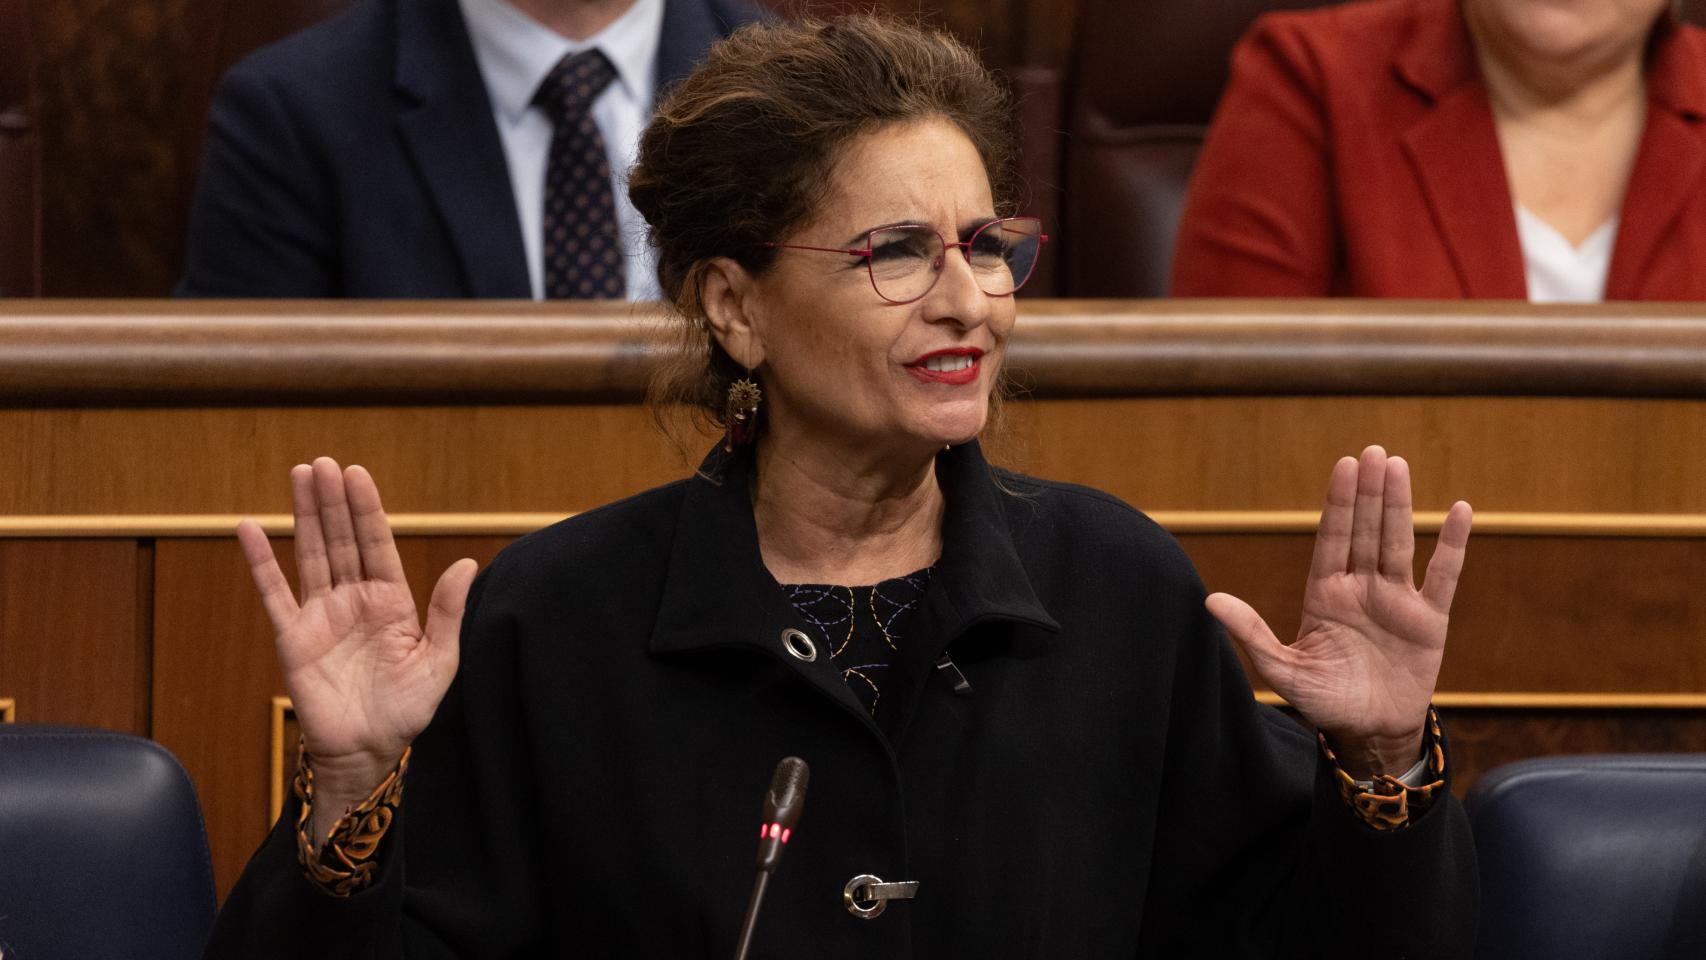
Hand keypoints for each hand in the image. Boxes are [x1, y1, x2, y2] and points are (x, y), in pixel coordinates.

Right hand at [238, 458, 476, 836]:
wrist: (367, 752)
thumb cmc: (406, 710)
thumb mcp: (438, 661)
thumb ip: (448, 612)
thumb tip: (467, 564)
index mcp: (391, 601)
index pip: (377, 544)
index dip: (366, 509)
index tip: (356, 473)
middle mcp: (354, 600)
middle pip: (342, 540)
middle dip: (333, 501)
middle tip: (322, 462)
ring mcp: (321, 615)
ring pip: (312, 554)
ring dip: (305, 516)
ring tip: (299, 475)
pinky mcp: (293, 637)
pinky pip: (274, 593)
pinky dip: (261, 561)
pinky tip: (249, 529)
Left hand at [1205, 446, 1471, 778]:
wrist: (1368, 731)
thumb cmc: (1323, 700)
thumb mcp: (1282, 668)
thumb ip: (1251, 632)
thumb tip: (1209, 599)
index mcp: (1325, 593)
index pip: (1332, 538)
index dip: (1338, 503)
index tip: (1343, 465)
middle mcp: (1360, 588)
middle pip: (1365, 530)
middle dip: (1367, 492)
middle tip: (1373, 451)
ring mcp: (1396, 600)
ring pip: (1398, 542)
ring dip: (1399, 505)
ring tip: (1398, 466)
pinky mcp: (1429, 619)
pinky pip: (1443, 576)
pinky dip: (1452, 545)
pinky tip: (1459, 510)